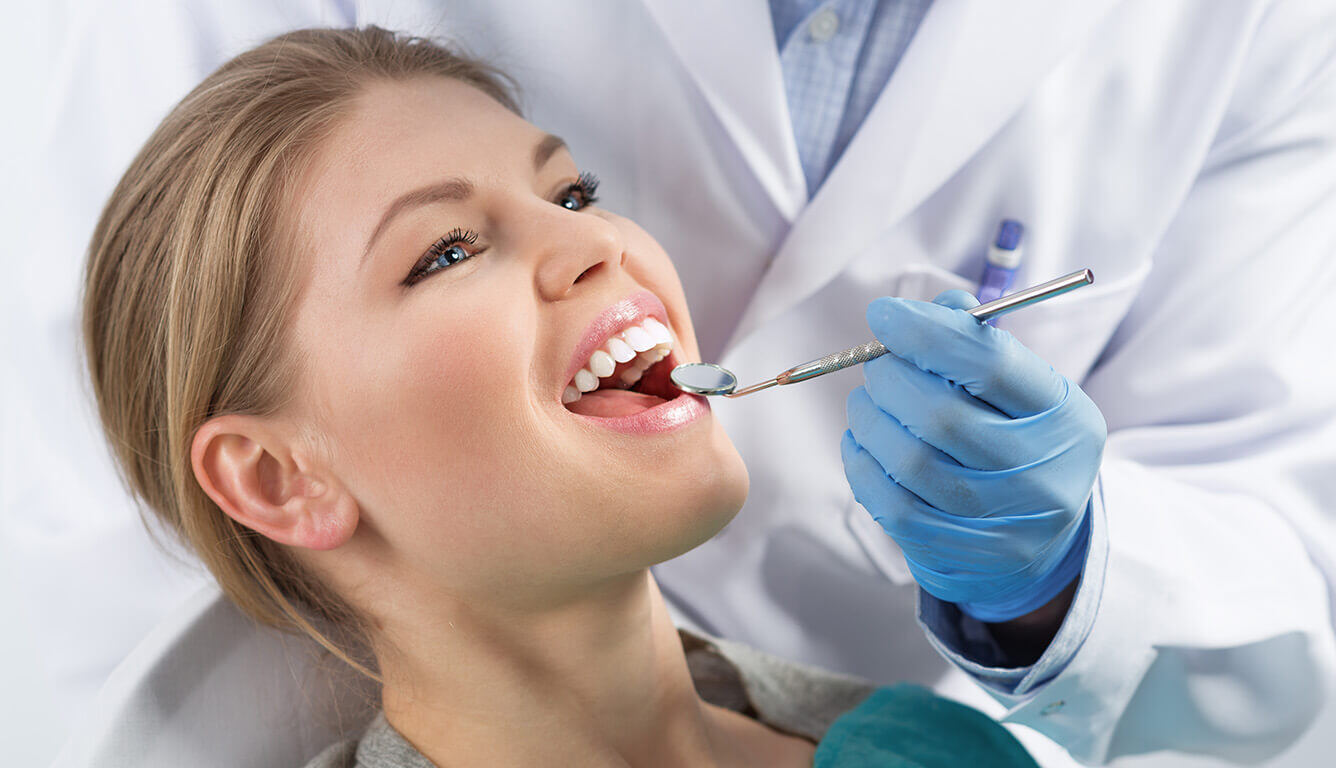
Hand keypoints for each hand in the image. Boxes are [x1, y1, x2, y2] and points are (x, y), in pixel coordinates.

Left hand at [841, 290, 1104, 621]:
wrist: (1036, 547)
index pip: (990, 364)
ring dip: (869, 419)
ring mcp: (1001, 521)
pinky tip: (862, 443)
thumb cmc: (1017, 443)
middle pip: (941, 415)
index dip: (927, 333)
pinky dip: (862, 463)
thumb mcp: (1022, 392)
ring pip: (909, 461)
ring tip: (866, 402)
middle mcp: (1040, 472)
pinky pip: (890, 503)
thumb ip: (978, 344)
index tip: (883, 313)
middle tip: (876, 365)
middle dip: (890, 378)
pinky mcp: (959, 552)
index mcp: (1064, 417)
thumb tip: (933, 310)